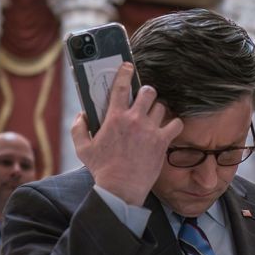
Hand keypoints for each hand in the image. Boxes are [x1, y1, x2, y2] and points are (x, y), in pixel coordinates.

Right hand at [72, 63, 182, 205]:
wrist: (121, 188)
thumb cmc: (102, 169)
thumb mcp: (82, 149)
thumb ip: (78, 129)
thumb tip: (81, 115)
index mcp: (115, 117)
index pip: (122, 86)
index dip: (125, 72)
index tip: (128, 66)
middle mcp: (134, 119)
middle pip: (148, 92)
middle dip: (146, 92)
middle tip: (143, 99)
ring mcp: (150, 130)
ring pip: (161, 107)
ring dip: (157, 109)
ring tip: (153, 116)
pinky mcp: (162, 141)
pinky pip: (176, 124)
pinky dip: (174, 123)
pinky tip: (169, 127)